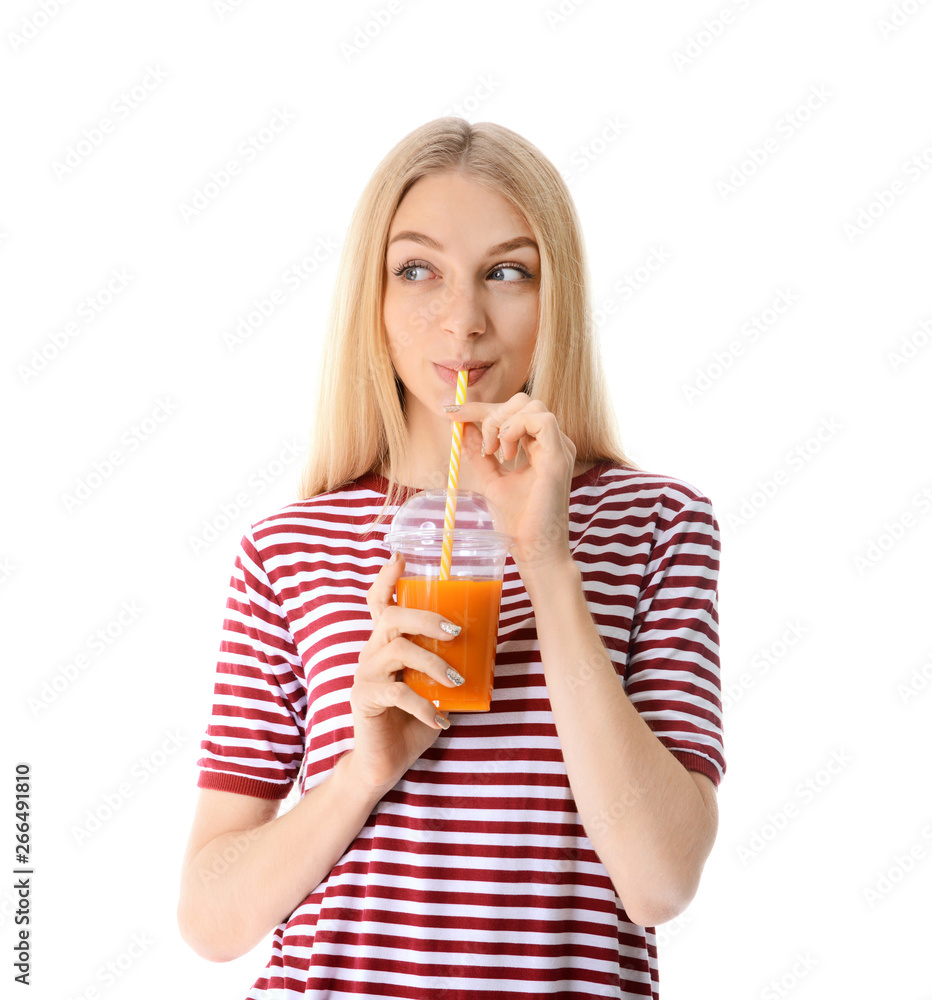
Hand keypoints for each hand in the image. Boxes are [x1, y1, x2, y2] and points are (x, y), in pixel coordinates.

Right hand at [346, 552, 459, 796]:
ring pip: (397, 649)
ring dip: (432, 662)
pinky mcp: (365, 699)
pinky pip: (397, 692)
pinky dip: (425, 704)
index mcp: (386, 643)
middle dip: (426, 617)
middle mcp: (371, 652)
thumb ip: (447, 663)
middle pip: (391, 617)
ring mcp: (365, 675)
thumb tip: (487, 644)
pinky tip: (440, 718)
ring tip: (454, 680)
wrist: (384, 762)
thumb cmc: (412, 719)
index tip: (401, 557)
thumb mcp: (434, 686)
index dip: (387, 578)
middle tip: (455, 631)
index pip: (379, 602)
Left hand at [442, 392, 576, 573]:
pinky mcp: (559, 457)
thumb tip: (461, 427)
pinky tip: (505, 452)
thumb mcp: (492, 479)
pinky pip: (542, 420)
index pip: (512, 411)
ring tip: (493, 451)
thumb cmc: (518, 521)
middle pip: (522, 401)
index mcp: (540, 447)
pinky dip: (515, 428)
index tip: (451, 411)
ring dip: (502, 422)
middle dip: (490, 412)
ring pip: (532, 405)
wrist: (534, 550)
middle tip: (479, 443)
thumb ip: (480, 452)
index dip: (480, 408)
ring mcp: (559, 448)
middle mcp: (553, 443)